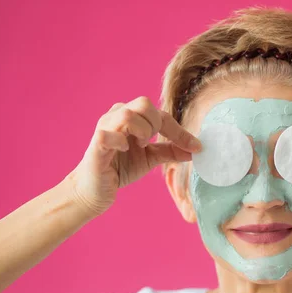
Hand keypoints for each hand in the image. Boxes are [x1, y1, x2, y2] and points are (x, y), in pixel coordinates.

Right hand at [65, 96, 200, 216]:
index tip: (196, 147)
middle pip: (143, 103)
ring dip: (141, 131)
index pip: (160, 114)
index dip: (180, 130)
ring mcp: (104, 128)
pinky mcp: (96, 144)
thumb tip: (197, 149)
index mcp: (131, 117)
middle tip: (153, 142)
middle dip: (157, 124)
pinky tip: (124, 151)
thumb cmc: (120, 168)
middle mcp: (116, 117)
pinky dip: (120, 142)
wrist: (94, 189)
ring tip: (141, 146)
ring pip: (127, 114)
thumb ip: (171, 151)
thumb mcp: (151, 158)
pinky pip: (108, 134)